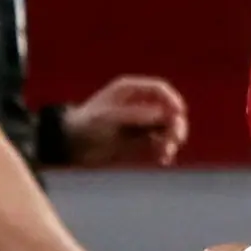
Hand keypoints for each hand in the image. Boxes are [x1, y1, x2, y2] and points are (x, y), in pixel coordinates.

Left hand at [64, 75, 188, 166]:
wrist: (71, 146)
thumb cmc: (84, 125)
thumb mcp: (107, 118)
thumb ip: (133, 115)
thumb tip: (161, 114)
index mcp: (130, 91)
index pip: (159, 90)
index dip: (172, 100)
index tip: (179, 113)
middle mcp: (139, 105)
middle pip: (168, 110)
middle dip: (175, 124)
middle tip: (175, 139)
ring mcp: (140, 124)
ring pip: (166, 129)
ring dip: (170, 140)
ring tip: (165, 154)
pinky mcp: (139, 142)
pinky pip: (159, 145)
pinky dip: (163, 151)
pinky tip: (163, 160)